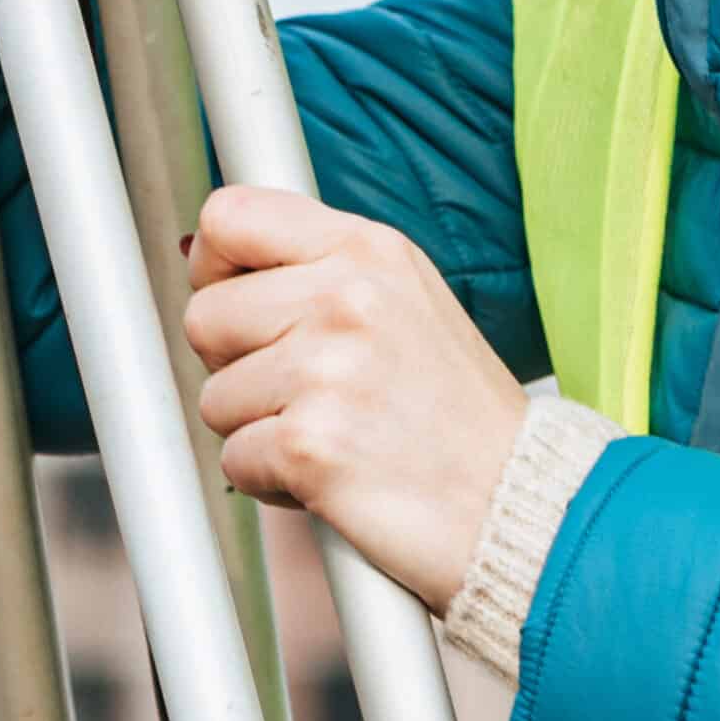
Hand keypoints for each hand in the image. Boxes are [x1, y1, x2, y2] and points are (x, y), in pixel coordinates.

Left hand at [180, 186, 529, 613]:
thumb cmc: (458, 413)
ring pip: (214, 398)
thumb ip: (315, 269)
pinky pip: (234, 460)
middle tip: (304, 394)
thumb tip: (200, 255)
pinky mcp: (310, 445)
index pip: (230, 217)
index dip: (214, 268)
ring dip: (258, 432)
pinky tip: (334, 477)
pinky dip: (272, 483)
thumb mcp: (403, 300)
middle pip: (205, 317)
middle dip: (236, 368)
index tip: (238, 305)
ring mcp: (326, 370)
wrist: (519, 503)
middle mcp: (346, 296)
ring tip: (334, 436)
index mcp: (368, 249)